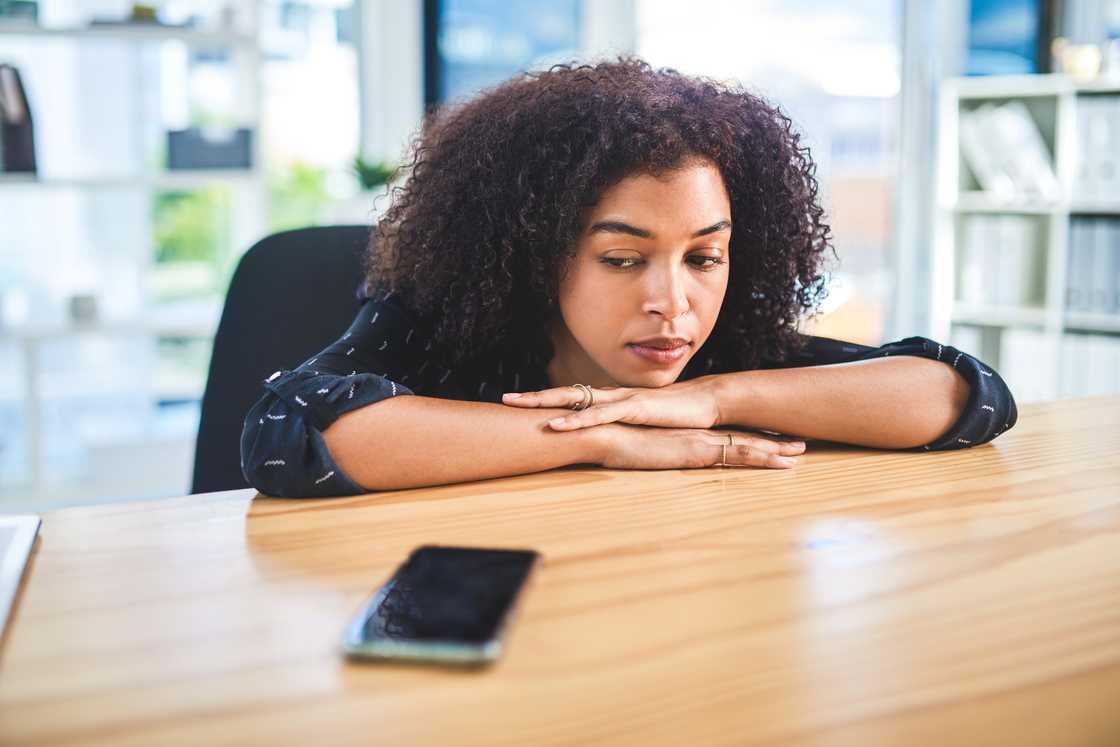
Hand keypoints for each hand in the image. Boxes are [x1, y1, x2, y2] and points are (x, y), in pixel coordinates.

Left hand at [502, 376, 723, 430]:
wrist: (704, 404)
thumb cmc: (672, 417)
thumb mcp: (639, 425)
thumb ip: (620, 429)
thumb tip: (602, 440)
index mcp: (609, 400)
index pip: (569, 397)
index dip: (544, 400)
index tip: (518, 403)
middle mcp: (609, 396)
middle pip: (563, 393)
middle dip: (533, 397)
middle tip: (504, 399)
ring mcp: (619, 400)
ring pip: (574, 400)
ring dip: (544, 403)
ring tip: (517, 405)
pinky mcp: (632, 409)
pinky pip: (597, 415)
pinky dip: (574, 421)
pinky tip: (554, 426)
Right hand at [591, 423, 804, 469]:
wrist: (604, 433)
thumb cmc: (612, 444)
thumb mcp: (636, 453)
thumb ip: (648, 455)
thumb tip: (646, 462)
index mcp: (686, 437)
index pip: (724, 437)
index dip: (748, 439)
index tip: (768, 441)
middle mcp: (698, 435)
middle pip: (743, 438)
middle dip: (772, 441)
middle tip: (797, 443)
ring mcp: (701, 441)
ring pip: (749, 446)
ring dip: (777, 449)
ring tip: (800, 452)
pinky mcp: (700, 450)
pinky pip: (741, 454)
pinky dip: (765, 457)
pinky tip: (784, 462)